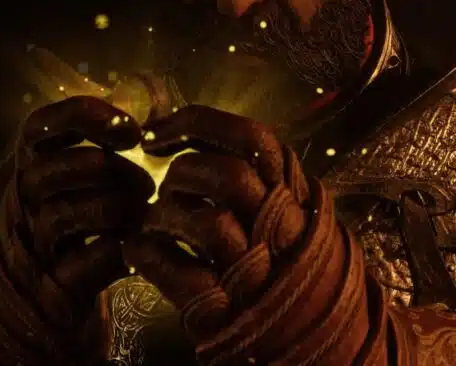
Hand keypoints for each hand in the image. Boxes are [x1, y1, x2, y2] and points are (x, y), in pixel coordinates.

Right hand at [0, 96, 154, 363]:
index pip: (43, 124)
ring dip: (117, 208)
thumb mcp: (79, 166)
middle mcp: (25, 193)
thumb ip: (107, 136)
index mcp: (33, 157)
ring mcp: (35, 238)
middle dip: (112, 170)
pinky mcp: (55, 282)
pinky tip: (137, 244)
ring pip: (67, 213)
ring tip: (144, 211)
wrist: (46, 280)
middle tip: (147, 183)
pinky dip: (118, 250)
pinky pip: (86, 260)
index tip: (133, 131)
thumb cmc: (78, 206)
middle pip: (59, 168)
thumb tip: (157, 107)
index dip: (88, 117)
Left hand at [124, 105, 370, 365]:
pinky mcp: (227, 310)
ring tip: (153, 221)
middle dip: (183, 173)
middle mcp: (281, 226)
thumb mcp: (286, 202)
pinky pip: (180, 274)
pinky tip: (138, 250)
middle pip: (227, 176)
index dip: (194, 125)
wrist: (317, 332)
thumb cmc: (286, 255)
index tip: (155, 134)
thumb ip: (254, 169)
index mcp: (293, 191)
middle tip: (169, 186)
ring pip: (207, 224)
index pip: (251, 138)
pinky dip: (149, 255)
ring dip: (164, 217)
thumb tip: (188, 132)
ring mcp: (257, 269)